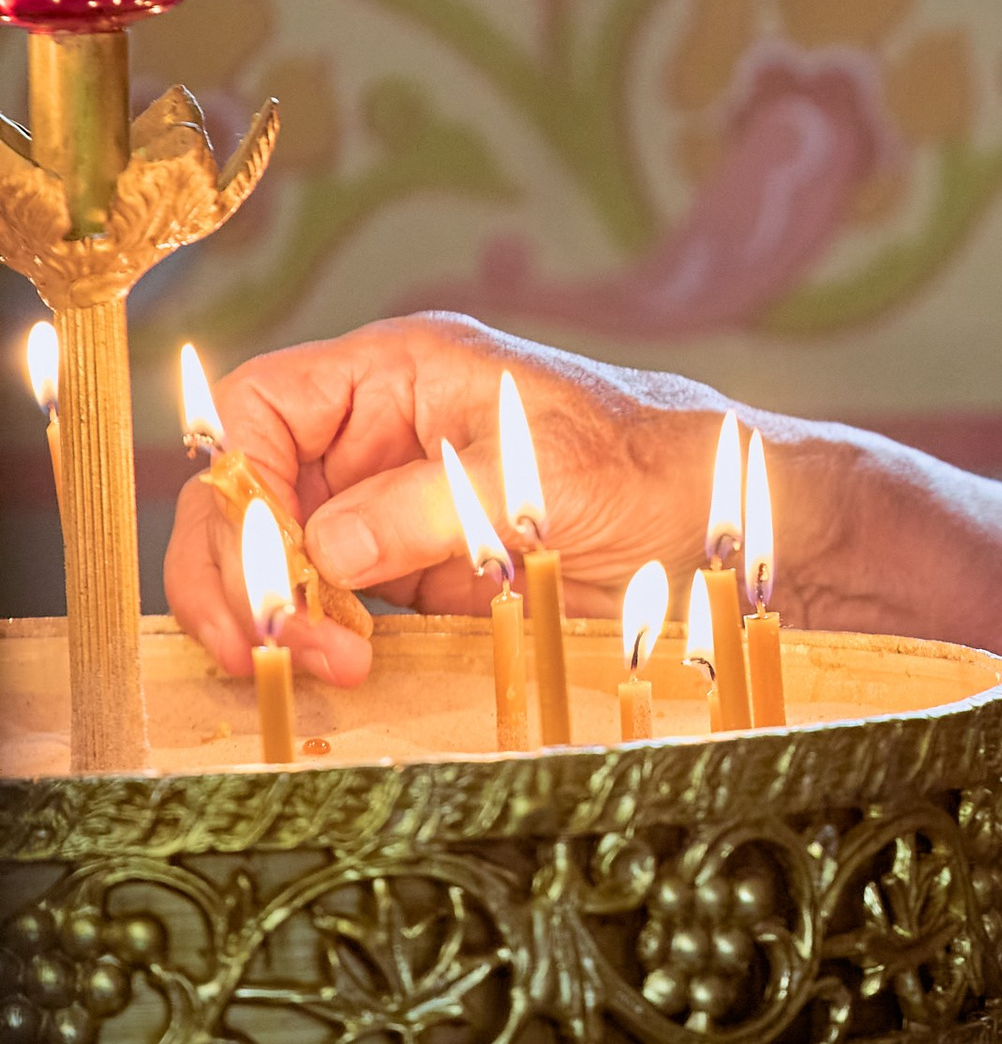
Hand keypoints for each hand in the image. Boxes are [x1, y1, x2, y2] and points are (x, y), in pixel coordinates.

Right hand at [165, 317, 747, 684]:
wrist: (720, 523)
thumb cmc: (647, 460)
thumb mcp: (540, 475)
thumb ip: (427, 506)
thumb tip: (322, 550)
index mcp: (396, 373)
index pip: (260, 407)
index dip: (237, 479)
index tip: (264, 556)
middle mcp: (376, 435)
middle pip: (252, 491)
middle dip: (239, 567)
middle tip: (262, 641)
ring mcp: (389, 505)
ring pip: (281, 556)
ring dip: (277, 614)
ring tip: (319, 663)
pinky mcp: (413, 571)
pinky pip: (332, 601)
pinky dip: (319, 638)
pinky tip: (342, 669)